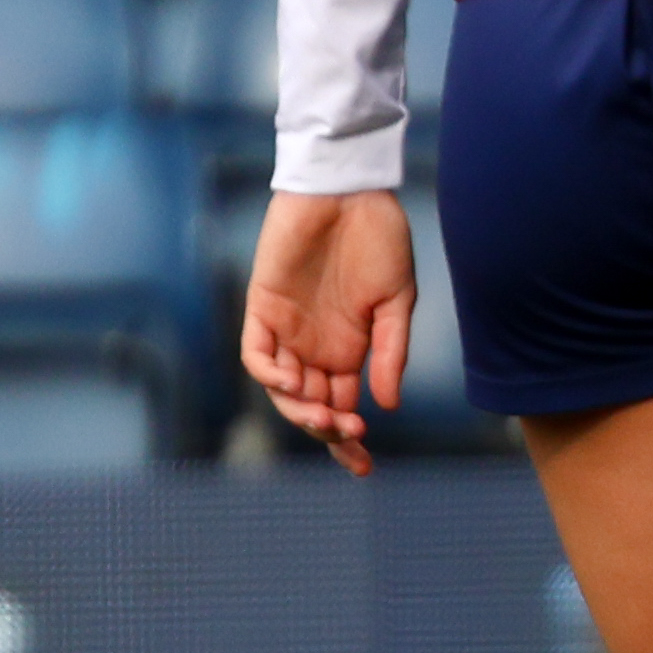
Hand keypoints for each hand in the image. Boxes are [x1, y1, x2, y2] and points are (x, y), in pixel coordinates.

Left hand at [243, 187, 418, 477]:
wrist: (349, 188)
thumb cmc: (379, 237)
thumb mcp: (397, 299)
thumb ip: (391, 351)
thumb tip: (387, 403)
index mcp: (348, 349)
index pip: (341, 408)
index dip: (348, 441)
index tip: (364, 465)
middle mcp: (314, 346)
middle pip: (310, 407)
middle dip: (327, 431)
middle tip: (348, 436)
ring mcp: (287, 329)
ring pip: (283, 390)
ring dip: (300, 411)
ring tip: (325, 420)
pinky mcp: (262, 306)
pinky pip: (256, 354)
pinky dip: (270, 375)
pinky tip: (294, 384)